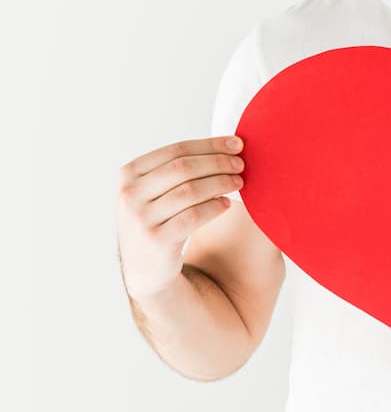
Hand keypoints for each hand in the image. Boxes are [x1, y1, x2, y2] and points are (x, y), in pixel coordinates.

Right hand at [115, 135, 245, 300]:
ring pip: (191, 191)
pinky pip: (194, 217)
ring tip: (239, 182)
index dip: (210, 145)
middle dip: (218, 163)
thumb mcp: (155, 191)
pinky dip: (214, 207)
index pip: (176, 150)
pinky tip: (226, 204)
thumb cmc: (158, 220)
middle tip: (241, 164)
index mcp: (129, 174)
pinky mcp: (156, 240)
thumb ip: (178, 169)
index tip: (237, 144)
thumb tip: (226, 147)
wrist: (145, 267)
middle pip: (184, 168)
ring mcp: (140, 218)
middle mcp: (129, 194)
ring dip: (221, 183)